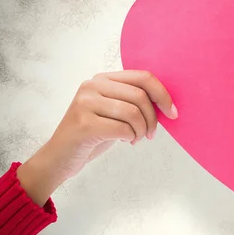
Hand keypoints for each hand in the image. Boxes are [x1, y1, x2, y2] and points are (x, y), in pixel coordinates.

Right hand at [17, 70, 177, 204]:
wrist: (60, 157)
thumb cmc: (93, 135)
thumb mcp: (114, 112)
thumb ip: (133, 101)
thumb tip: (166, 103)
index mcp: (102, 79)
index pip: (143, 77)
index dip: (163, 95)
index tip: (173, 113)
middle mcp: (91, 86)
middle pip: (140, 95)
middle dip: (153, 119)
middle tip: (151, 134)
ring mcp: (85, 103)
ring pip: (133, 113)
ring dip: (142, 130)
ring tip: (137, 138)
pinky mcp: (84, 123)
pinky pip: (123, 129)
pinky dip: (131, 138)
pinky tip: (125, 141)